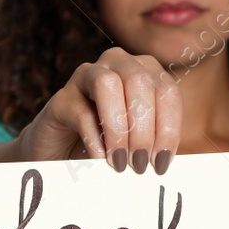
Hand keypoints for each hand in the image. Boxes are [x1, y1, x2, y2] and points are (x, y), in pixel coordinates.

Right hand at [16, 46, 181, 173]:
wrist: (60, 154)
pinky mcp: (61, 98)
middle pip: (139, 82)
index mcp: (145, 71)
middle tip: (140, 165)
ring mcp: (86, 76)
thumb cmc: (106, 146)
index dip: (169, 128)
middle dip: (143, 129)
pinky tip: (100, 159)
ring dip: (118, 127)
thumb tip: (165, 162)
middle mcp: (117, 64)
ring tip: (120, 162)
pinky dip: (93, 137)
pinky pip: (80, 110)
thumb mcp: (137, 143)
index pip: (167, 91)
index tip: (162, 163)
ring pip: (107, 84)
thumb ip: (154, 144)